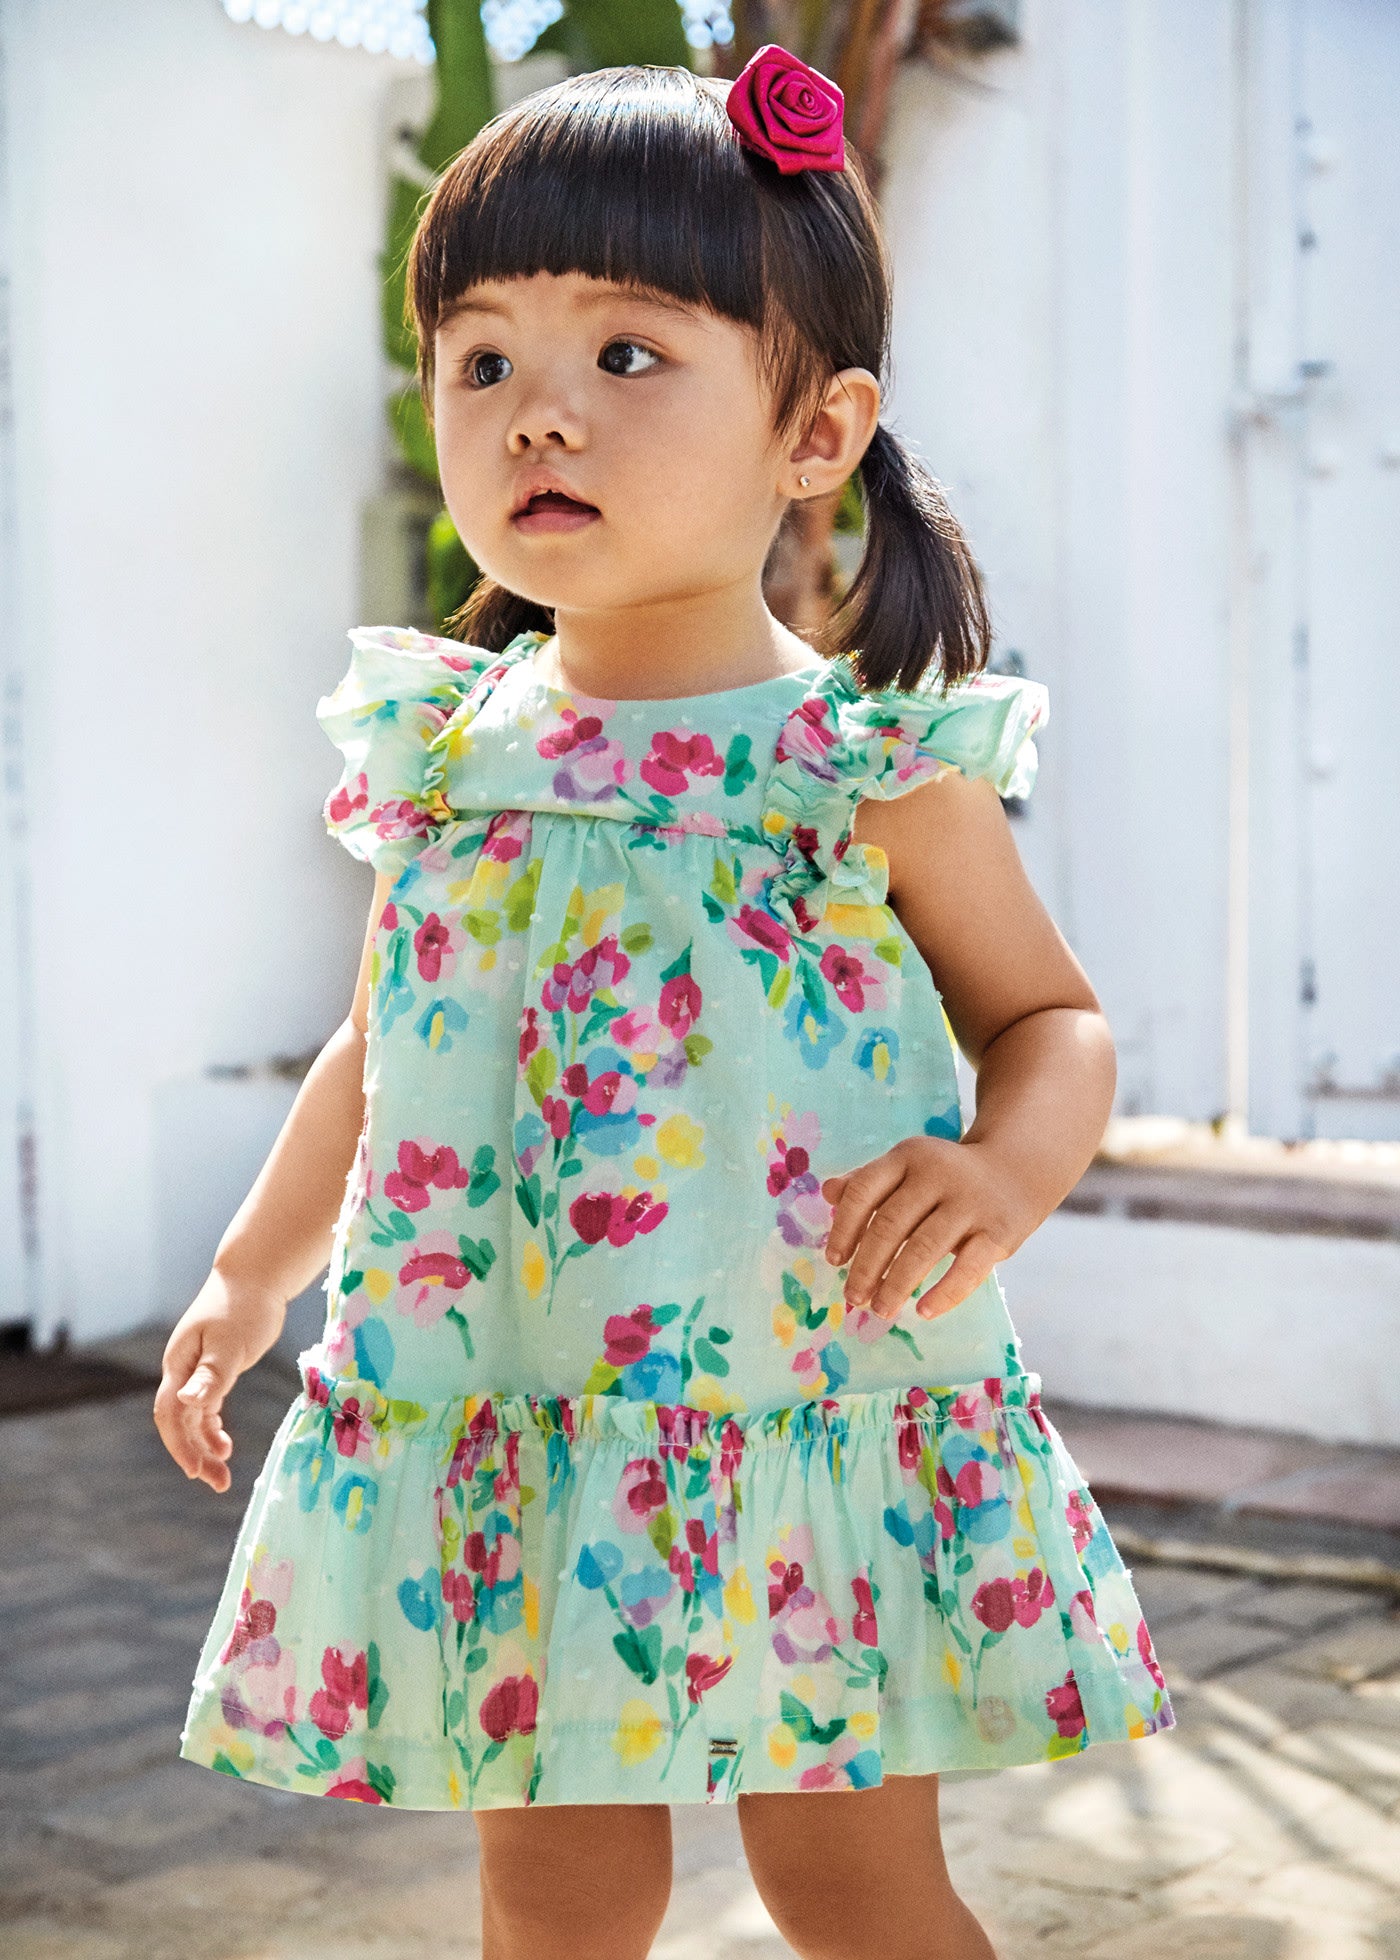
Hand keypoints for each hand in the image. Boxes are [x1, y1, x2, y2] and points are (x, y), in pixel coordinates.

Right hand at [153, 1271, 285, 1491]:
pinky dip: (212, 1429)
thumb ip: (210, 1374)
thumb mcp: (229, 1343)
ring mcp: (196, 1372)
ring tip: (223, 1476)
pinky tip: (224, 1446)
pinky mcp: (215, 1372)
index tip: (197, 1470)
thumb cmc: (243, 1306)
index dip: (180, 1444)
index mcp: (179, 1363)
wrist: (255, 1278)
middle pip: (179, 1422)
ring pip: (193, 1419)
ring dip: (205, 1447)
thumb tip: (186, 1402)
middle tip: (218, 1483)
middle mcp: (181, 1371)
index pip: (170, 1412)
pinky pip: (206, 1409)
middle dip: (194, 1454)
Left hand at [820, 1136, 1034, 1321]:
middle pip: (890, 1225)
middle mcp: (937, 1175)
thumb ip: (868, 1181)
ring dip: (896, 1285)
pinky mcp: (998, 1232)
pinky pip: (968, 1268)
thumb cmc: (947, 1177)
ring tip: (879, 1309)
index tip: (834, 1261)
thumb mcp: (908, 1168)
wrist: (1017, 1170)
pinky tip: (923, 1312)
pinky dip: (944, 1294)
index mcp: (908, 1157)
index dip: (844, 1229)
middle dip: (866, 1267)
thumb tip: (827, 1193)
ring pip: (923, 1249)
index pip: (864, 1192)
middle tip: (853, 1298)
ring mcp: (970, 1203)